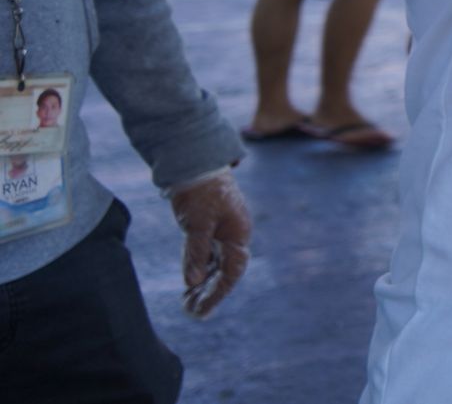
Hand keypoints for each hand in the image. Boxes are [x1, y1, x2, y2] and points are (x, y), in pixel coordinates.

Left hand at [167, 170, 251, 318]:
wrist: (196, 164)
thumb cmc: (200, 194)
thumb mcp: (196, 224)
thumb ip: (196, 253)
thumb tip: (192, 282)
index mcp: (238, 234)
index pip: (231, 272)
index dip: (217, 294)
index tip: (201, 312)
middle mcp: (234, 236)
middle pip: (225, 272)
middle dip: (209, 293)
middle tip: (190, 312)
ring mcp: (224, 232)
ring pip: (215, 265)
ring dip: (203, 284)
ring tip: (187, 303)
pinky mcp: (212, 228)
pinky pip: (208, 255)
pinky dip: (198, 269)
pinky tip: (189, 282)